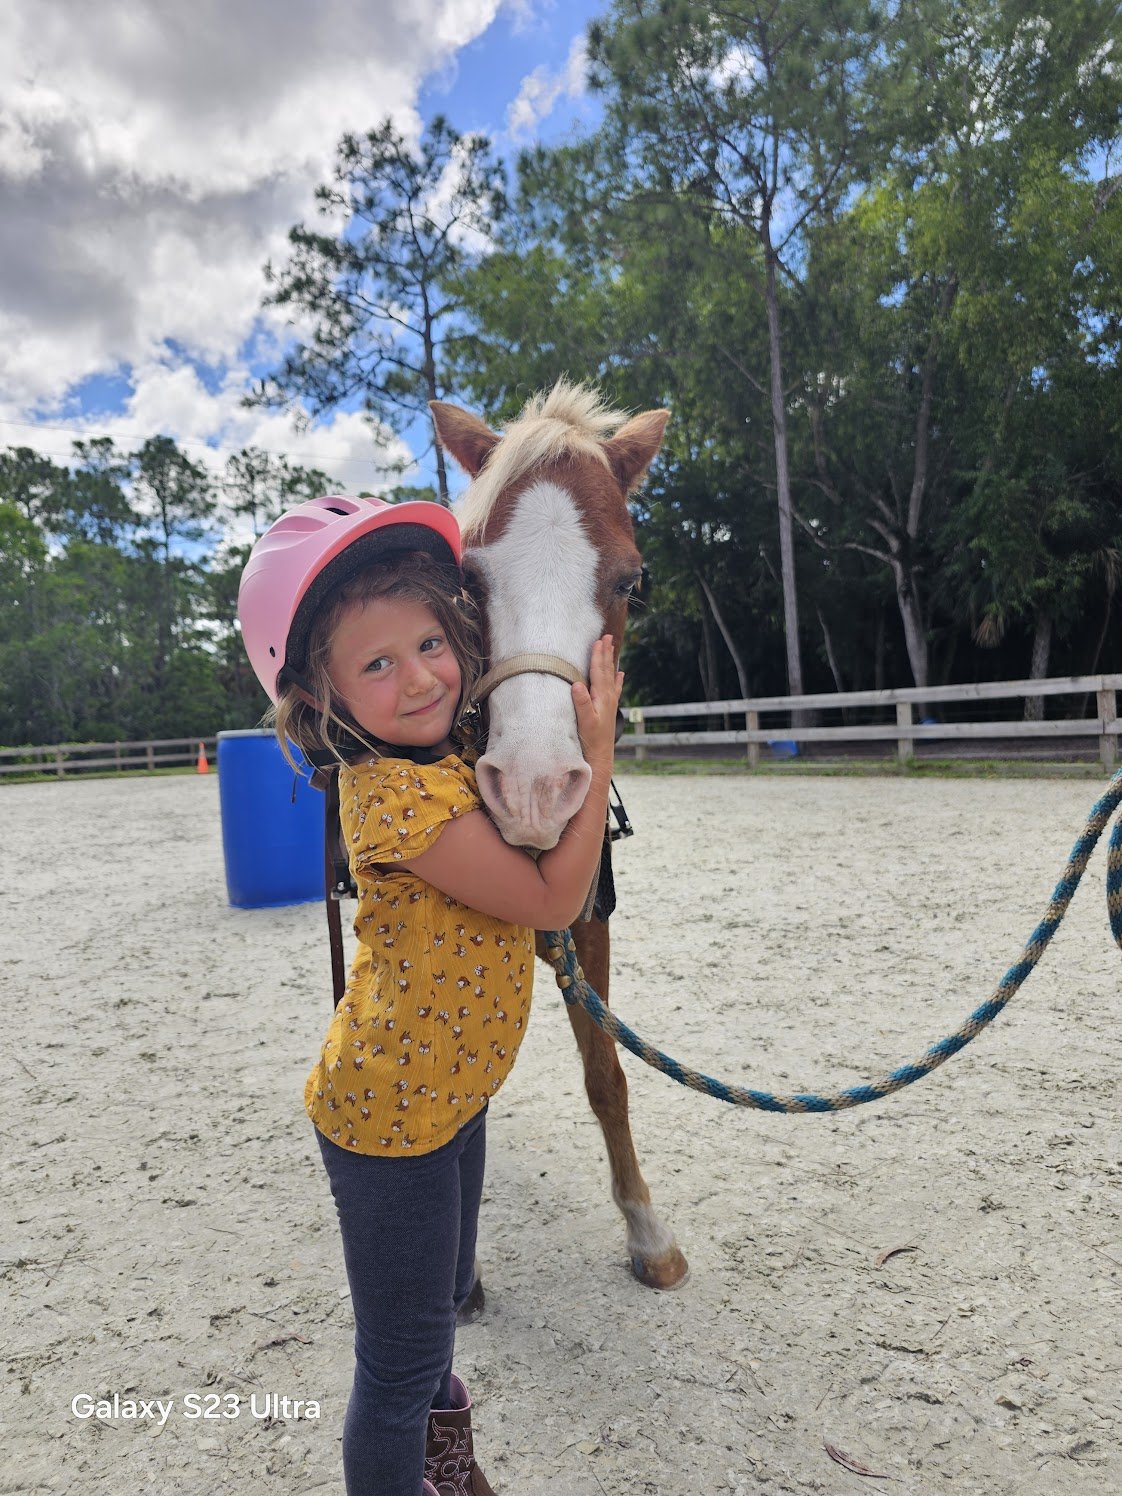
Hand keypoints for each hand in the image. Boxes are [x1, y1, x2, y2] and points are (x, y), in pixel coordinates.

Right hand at [572, 634, 622, 772]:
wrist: (601, 754)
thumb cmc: (591, 738)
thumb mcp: (584, 721)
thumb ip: (581, 702)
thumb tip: (576, 684)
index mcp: (602, 696)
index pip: (599, 671)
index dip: (598, 656)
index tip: (598, 641)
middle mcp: (608, 697)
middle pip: (607, 670)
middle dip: (606, 653)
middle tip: (608, 636)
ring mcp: (610, 702)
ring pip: (611, 676)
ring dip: (610, 661)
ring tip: (612, 648)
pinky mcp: (610, 708)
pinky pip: (615, 688)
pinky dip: (617, 679)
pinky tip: (620, 674)